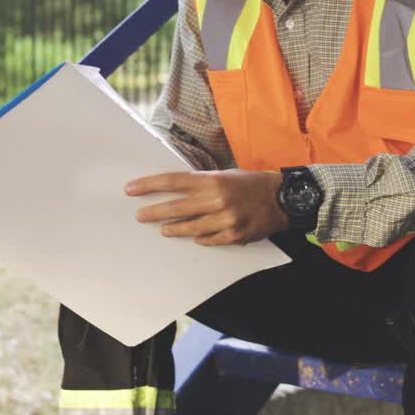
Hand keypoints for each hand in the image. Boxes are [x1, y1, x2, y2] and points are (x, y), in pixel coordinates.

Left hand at [126, 169, 286, 245]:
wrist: (283, 198)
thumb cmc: (250, 183)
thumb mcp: (224, 175)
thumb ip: (201, 183)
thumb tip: (174, 190)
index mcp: (212, 180)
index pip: (173, 181)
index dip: (149, 186)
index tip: (131, 189)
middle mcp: (217, 199)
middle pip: (176, 207)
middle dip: (154, 212)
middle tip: (139, 216)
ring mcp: (225, 219)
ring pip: (191, 228)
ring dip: (174, 228)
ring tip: (163, 228)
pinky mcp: (234, 235)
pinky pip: (209, 239)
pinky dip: (200, 238)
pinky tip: (193, 236)